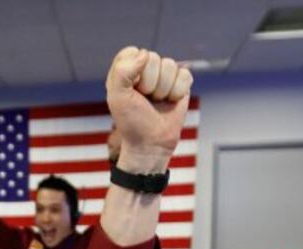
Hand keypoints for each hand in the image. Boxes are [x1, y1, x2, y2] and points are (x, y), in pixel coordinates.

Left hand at [105, 47, 192, 173]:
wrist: (151, 142)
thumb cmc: (131, 121)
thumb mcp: (117, 97)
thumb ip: (123, 72)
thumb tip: (145, 54)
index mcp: (125, 69)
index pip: (132, 52)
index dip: (133, 71)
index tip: (130, 90)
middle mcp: (144, 69)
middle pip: (153, 58)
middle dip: (149, 83)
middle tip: (145, 100)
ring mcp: (163, 75)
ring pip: (170, 65)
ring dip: (163, 89)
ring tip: (156, 102)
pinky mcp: (180, 82)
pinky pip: (184, 75)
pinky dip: (177, 92)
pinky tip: (170, 101)